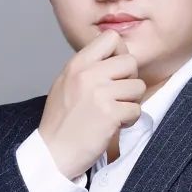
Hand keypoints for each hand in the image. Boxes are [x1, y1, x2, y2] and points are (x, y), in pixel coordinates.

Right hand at [38, 29, 145, 179]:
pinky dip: (129, 120)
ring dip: (131, 102)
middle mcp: (87, 74)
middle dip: (129, 80)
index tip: (115, 71)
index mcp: (77, 64)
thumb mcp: (65, 83)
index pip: (111, 38)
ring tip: (114, 112)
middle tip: (117, 96)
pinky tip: (114, 125)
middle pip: (130, 62)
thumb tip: (113, 57)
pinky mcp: (110, 114)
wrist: (54, 153)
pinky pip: (136, 109)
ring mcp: (99, 94)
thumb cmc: (60, 122)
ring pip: (138, 86)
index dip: (120, 53)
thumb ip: (87, 68)